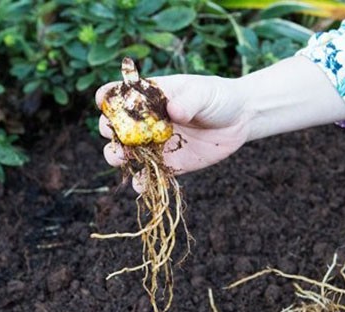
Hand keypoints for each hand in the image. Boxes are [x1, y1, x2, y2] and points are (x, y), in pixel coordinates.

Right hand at [95, 57, 344, 190]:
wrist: (240, 119)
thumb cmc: (218, 97)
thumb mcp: (204, 93)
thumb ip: (189, 101)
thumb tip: (173, 111)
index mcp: (150, 97)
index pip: (120, 95)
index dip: (108, 98)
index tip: (103, 102)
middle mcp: (148, 121)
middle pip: (116, 127)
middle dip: (111, 132)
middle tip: (117, 137)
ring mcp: (156, 144)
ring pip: (128, 154)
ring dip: (119, 157)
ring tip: (122, 159)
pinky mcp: (170, 164)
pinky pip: (150, 175)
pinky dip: (143, 182)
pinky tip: (141, 184)